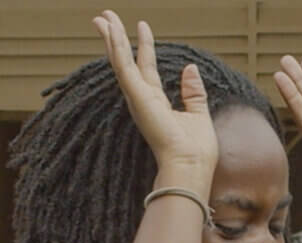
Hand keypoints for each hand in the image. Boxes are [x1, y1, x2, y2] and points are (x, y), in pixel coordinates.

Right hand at [94, 11, 217, 179]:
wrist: (190, 166)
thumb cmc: (196, 150)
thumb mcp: (198, 113)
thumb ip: (193, 91)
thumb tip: (190, 67)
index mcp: (156, 102)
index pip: (146, 67)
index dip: (144, 46)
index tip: (142, 26)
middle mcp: (142, 98)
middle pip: (125, 61)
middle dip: (115, 38)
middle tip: (105, 16)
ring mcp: (137, 98)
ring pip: (119, 61)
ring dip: (110, 37)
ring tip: (102, 16)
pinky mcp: (136, 97)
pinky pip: (123, 67)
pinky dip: (116, 47)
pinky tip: (111, 30)